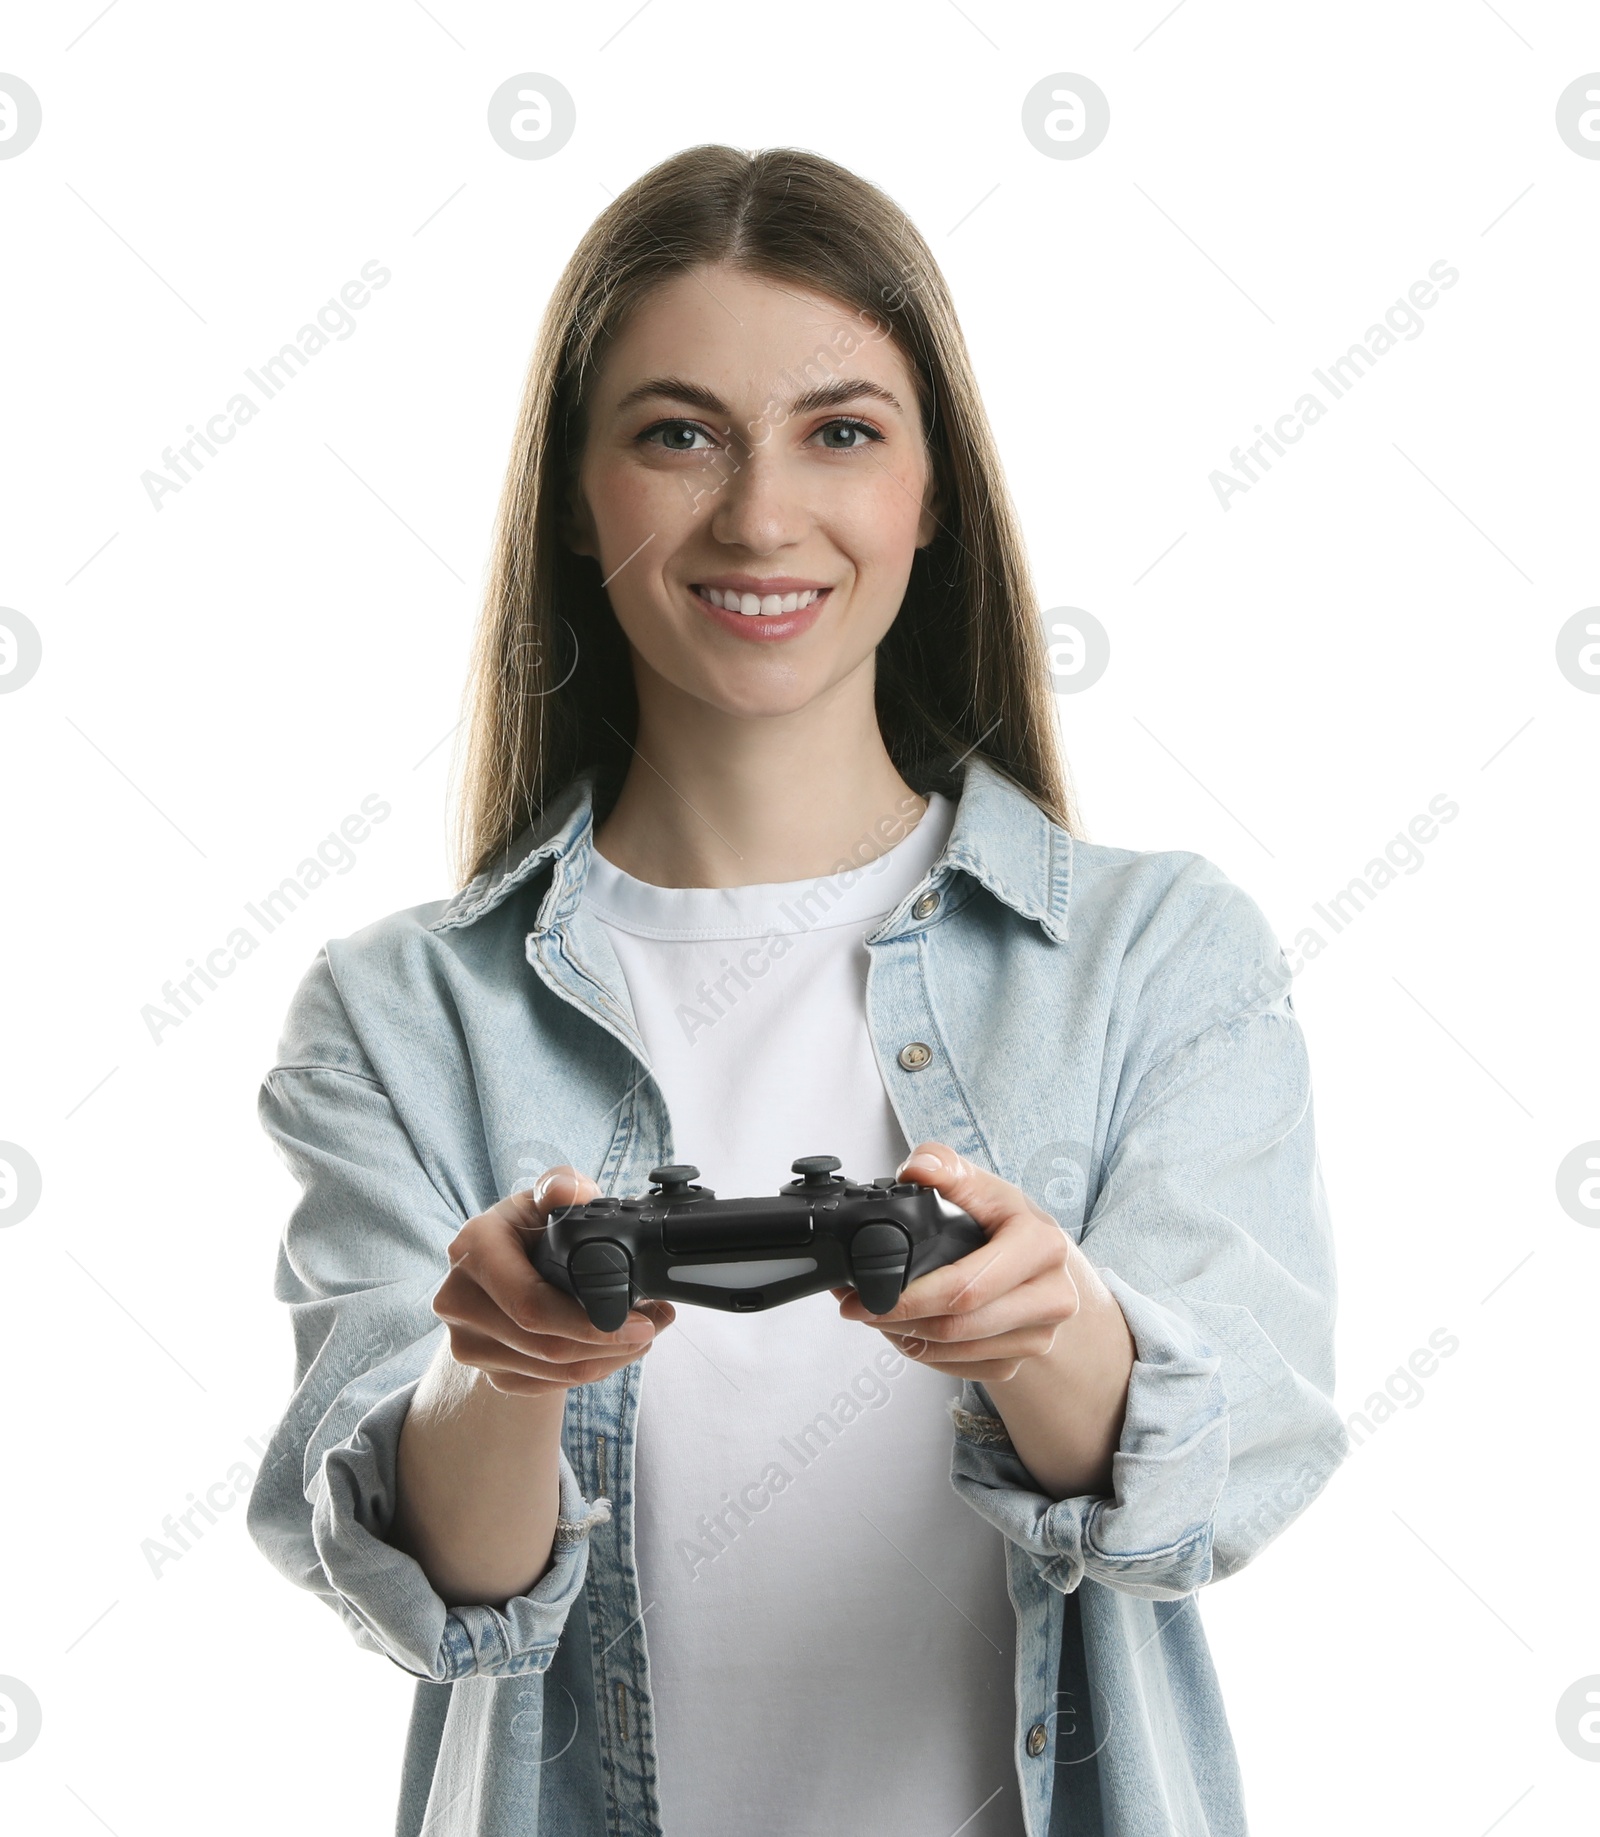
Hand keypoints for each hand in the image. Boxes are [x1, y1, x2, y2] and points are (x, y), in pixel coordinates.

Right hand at [431, 1167, 673, 1394]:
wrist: (499, 1268)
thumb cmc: (528, 1228)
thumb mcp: (545, 1197)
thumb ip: (561, 1186)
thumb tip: (569, 1191)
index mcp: (472, 1250)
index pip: (530, 1304)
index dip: (590, 1320)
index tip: (639, 1320)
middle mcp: (459, 1300)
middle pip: (545, 1346)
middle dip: (611, 1344)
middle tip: (653, 1327)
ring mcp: (468, 1342)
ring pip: (551, 1371)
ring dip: (608, 1360)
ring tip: (642, 1336)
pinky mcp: (487, 1372)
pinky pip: (546, 1385)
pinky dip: (588, 1372)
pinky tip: (612, 1351)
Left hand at [832, 1143, 1086, 1381]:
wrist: (1042, 1261)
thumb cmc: (1003, 1220)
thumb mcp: (978, 1184)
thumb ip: (943, 1165)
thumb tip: (919, 1170)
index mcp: (1041, 1245)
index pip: (966, 1286)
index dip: (908, 1296)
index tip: (865, 1292)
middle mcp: (1052, 1295)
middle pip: (958, 1326)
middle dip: (897, 1318)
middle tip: (857, 1307)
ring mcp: (1041, 1335)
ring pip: (957, 1351)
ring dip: (906, 1337)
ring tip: (876, 1315)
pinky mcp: (1024, 1359)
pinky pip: (964, 1368)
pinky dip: (926, 1354)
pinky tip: (908, 1331)